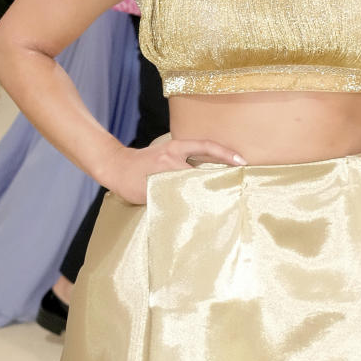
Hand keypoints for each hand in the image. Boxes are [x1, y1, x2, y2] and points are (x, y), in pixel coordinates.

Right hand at [104, 137, 247, 204]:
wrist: (117, 166)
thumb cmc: (145, 161)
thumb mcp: (166, 153)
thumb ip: (185, 160)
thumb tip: (210, 174)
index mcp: (175, 147)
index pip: (205, 146)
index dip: (225, 153)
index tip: (242, 161)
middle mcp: (171, 158)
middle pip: (202, 171)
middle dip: (218, 181)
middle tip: (237, 190)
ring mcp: (162, 175)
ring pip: (191, 187)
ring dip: (203, 196)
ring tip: (218, 206)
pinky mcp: (155, 190)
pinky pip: (175, 199)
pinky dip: (186, 205)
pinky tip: (194, 213)